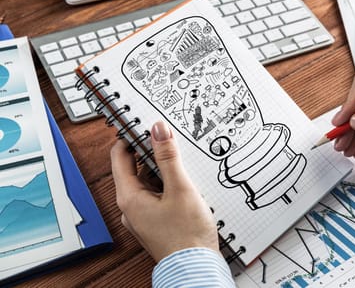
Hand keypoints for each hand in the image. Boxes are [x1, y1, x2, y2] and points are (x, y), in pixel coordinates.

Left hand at [110, 121, 219, 261]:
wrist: (196, 268)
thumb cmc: (186, 235)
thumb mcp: (180, 188)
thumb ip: (168, 157)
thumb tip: (158, 130)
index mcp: (129, 197)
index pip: (120, 156)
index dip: (130, 137)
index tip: (144, 125)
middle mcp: (131, 207)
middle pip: (135, 169)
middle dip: (152, 153)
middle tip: (171, 142)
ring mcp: (143, 215)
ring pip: (149, 182)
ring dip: (163, 171)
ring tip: (182, 165)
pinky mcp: (156, 221)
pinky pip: (157, 196)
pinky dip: (168, 186)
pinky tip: (185, 185)